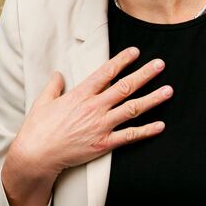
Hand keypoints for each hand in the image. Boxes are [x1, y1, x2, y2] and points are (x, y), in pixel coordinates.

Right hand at [2, 47, 171, 205]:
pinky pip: (130, 136)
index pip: (105, 73)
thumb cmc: (38, 127)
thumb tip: (58, 74)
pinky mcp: (103, 143)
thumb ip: (53, 86)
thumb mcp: (42, 101)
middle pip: (124, 87)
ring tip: (168, 91)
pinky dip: (146, 130)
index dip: (122, 61)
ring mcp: (100, 126)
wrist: (37, 154)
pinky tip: (160, 125)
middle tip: (160, 64)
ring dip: (152, 99)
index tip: (135, 52)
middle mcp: (93, 107)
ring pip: (132, 108)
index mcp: (79, 94)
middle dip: (144, 74)